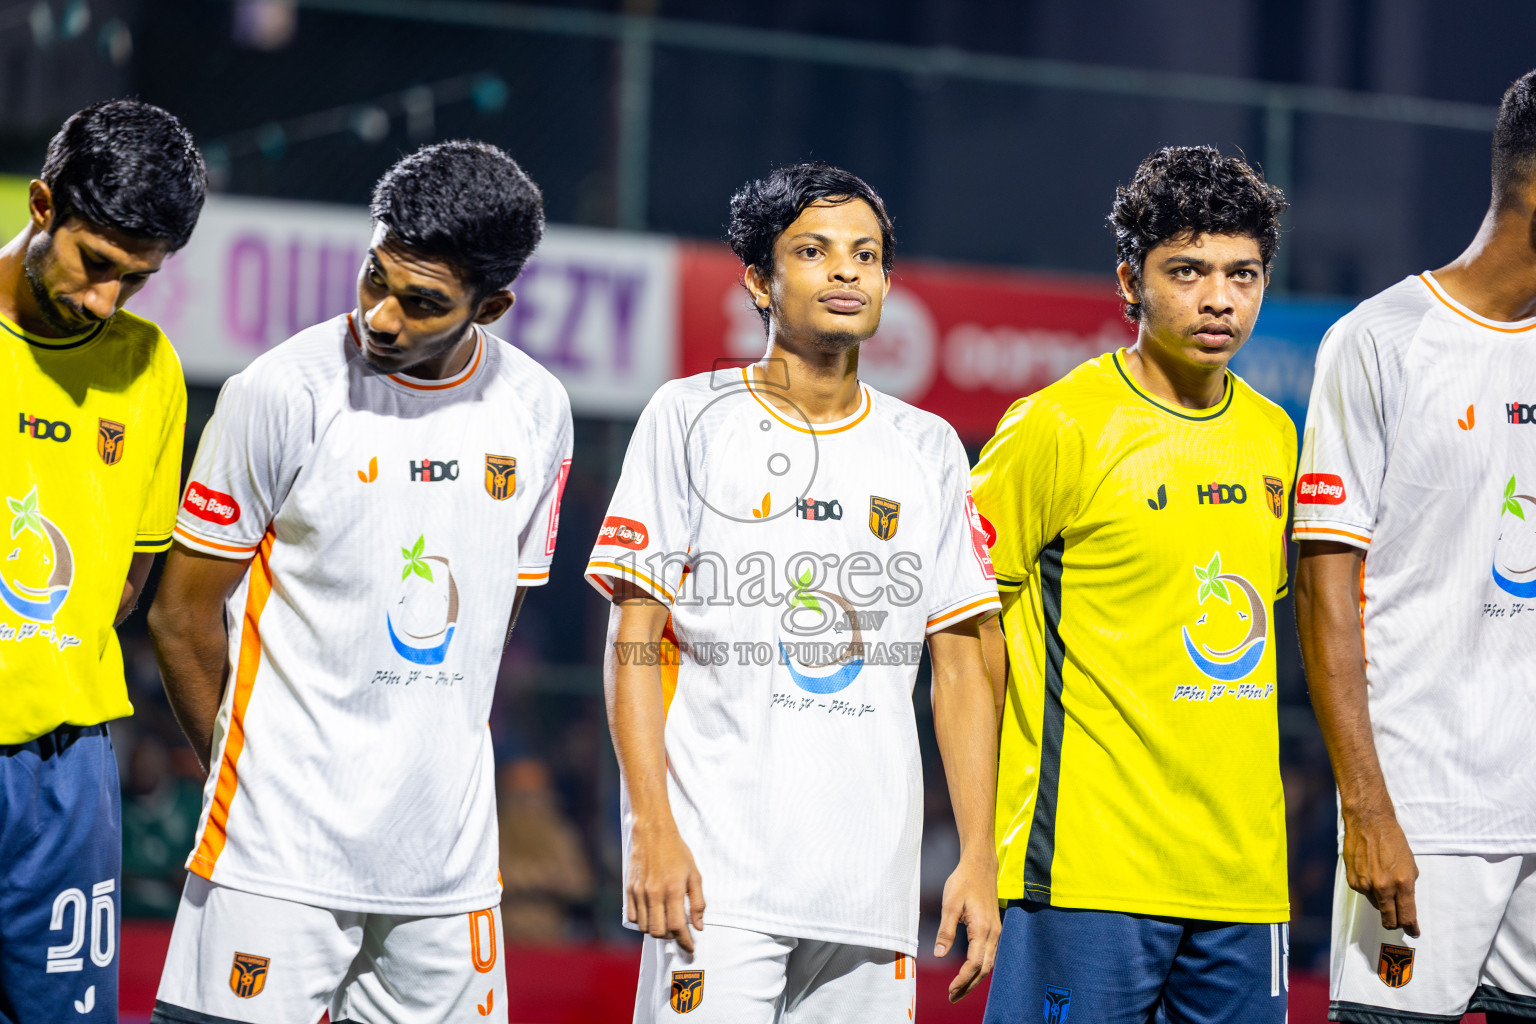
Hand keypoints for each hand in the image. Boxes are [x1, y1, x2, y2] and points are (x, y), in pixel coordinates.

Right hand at [626, 821, 705, 952]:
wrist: (653, 833)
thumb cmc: (677, 852)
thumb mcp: (695, 874)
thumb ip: (698, 902)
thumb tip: (699, 926)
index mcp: (673, 890)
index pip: (677, 927)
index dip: (685, 941)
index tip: (690, 947)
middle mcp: (654, 894)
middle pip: (659, 932)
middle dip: (670, 937)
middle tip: (678, 931)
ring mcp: (639, 893)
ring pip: (645, 928)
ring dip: (656, 930)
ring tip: (665, 921)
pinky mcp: (629, 890)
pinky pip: (633, 917)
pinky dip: (643, 922)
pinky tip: (652, 914)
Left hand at [935, 854, 999, 1001]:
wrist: (980, 865)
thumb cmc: (963, 881)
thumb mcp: (949, 904)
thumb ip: (945, 931)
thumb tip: (938, 955)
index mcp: (982, 929)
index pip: (974, 963)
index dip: (962, 980)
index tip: (950, 990)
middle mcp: (993, 933)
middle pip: (984, 969)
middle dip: (969, 985)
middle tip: (952, 997)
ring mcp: (996, 931)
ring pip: (989, 963)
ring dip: (975, 979)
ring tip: (959, 989)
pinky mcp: (994, 928)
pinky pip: (990, 954)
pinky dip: (980, 968)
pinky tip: (969, 972)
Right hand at [1342, 807, 1419, 936]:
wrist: (1368, 823)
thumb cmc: (1392, 841)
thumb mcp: (1410, 865)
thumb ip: (1407, 887)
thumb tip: (1405, 904)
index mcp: (1402, 884)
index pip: (1407, 916)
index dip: (1412, 928)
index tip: (1414, 932)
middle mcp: (1383, 887)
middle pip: (1390, 919)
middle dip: (1397, 923)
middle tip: (1402, 923)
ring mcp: (1366, 885)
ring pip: (1377, 906)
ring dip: (1383, 902)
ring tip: (1384, 883)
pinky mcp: (1353, 881)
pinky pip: (1365, 894)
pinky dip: (1371, 890)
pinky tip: (1372, 875)